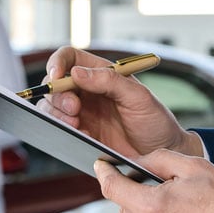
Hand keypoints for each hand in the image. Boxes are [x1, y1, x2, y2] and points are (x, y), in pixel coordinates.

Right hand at [38, 46, 201, 156]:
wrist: (162, 154)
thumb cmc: (155, 122)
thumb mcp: (138, 97)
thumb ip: (109, 81)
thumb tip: (77, 73)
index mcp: (101, 74)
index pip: (70, 58)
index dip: (57, 63)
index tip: (56, 76)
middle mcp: (87, 91)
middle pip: (55, 84)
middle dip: (58, 96)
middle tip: (75, 110)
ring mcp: (82, 113)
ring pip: (51, 106)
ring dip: (56, 114)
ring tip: (76, 125)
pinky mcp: (80, 133)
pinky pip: (58, 128)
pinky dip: (62, 131)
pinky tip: (83, 136)